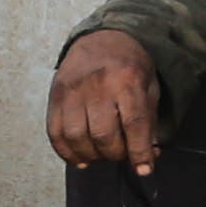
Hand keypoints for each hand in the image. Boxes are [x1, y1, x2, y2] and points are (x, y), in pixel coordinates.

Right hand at [43, 31, 166, 172]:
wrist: (102, 38)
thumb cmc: (129, 65)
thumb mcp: (149, 87)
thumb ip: (149, 121)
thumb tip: (149, 156)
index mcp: (127, 80)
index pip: (133, 124)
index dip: (139, 152)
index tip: (144, 169)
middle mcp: (97, 84)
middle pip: (103, 134)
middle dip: (115, 154)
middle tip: (121, 154)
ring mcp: (73, 90)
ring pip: (77, 137)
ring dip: (91, 155)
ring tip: (101, 154)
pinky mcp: (56, 96)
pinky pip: (55, 132)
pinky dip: (67, 152)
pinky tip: (80, 157)